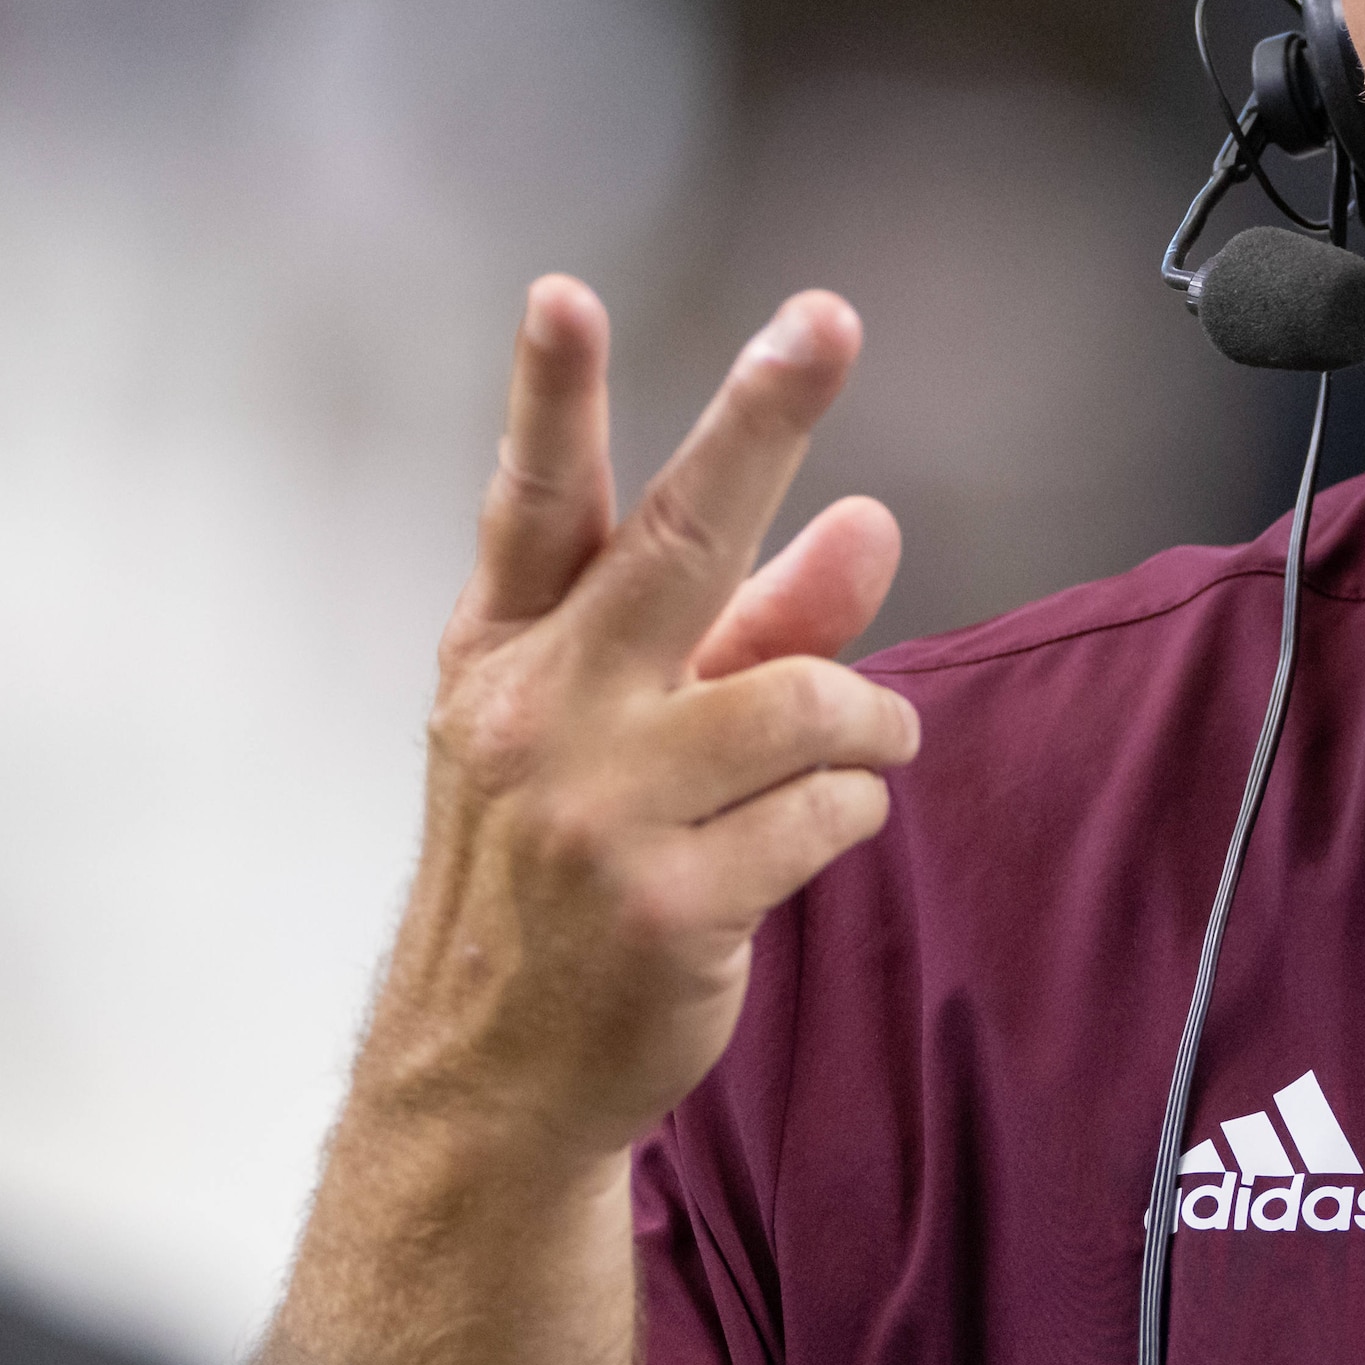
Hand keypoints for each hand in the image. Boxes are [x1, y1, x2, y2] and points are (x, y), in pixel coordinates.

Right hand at [353, 277, 918, 1173]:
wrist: (491, 1073)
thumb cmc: (562, 875)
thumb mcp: (621, 733)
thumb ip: (750, 624)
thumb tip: (874, 521)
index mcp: (505, 655)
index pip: (534, 504)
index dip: (549, 393)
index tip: (564, 292)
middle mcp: (537, 714)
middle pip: (676, 540)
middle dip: (760, 420)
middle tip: (825, 321)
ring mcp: (596, 809)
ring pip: (802, 696)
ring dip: (868, 716)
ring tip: (872, 741)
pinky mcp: (667, 901)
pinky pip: (828, 811)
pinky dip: (852, 809)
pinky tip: (820, 831)